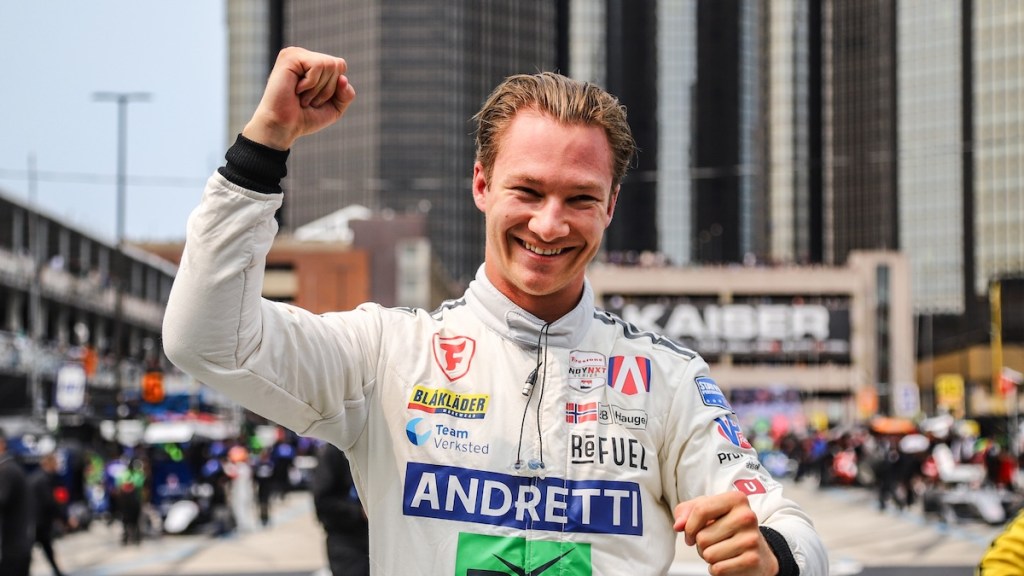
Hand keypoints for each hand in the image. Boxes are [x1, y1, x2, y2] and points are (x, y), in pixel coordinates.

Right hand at [242, 46, 356, 149]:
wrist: (283, 127)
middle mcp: (303, 55)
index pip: (340, 65)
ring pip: (329, 65)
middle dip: (328, 89)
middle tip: (307, 99)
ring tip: (302, 96)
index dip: (335, 87)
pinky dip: (311, 84)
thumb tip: (343, 78)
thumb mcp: (335, 108)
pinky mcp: (290, 57)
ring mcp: (295, 54)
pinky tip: (296, 90)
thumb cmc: (305, 117)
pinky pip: (318, 66)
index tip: (317, 99)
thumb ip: (346, 94)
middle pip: (337, 65)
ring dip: (318, 89)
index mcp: (312, 63)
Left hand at [673, 491, 778, 575]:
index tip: (691, 533)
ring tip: (722, 551)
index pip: (700, 510)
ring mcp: (751, 539)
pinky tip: (728, 561)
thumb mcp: (708, 512)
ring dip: (709, 556)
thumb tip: (678, 524)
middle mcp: (747, 517)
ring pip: (709, 554)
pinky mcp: (752, 560)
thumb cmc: (728, 528)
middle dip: (701, 544)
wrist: (758, 553)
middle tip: (714, 542)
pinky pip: (718, 568)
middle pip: (702, 537)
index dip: (689, 526)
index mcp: (736, 499)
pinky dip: (717, 569)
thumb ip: (687, 511)